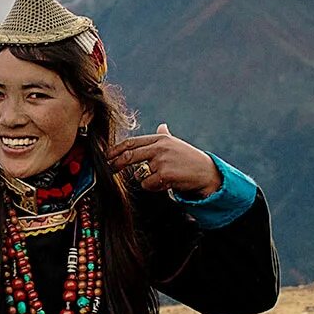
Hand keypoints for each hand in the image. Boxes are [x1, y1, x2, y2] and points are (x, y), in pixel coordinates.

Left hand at [107, 123, 221, 196]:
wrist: (206, 172)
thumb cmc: (190, 159)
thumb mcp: (177, 144)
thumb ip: (165, 136)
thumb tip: (162, 126)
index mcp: (160, 139)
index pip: (132, 142)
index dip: (117, 149)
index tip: (106, 155)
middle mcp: (160, 147)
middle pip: (129, 155)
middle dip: (116, 163)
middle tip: (110, 169)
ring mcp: (161, 160)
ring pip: (140, 174)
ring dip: (148, 180)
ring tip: (164, 178)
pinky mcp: (164, 173)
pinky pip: (147, 184)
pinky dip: (154, 187)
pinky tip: (167, 183)